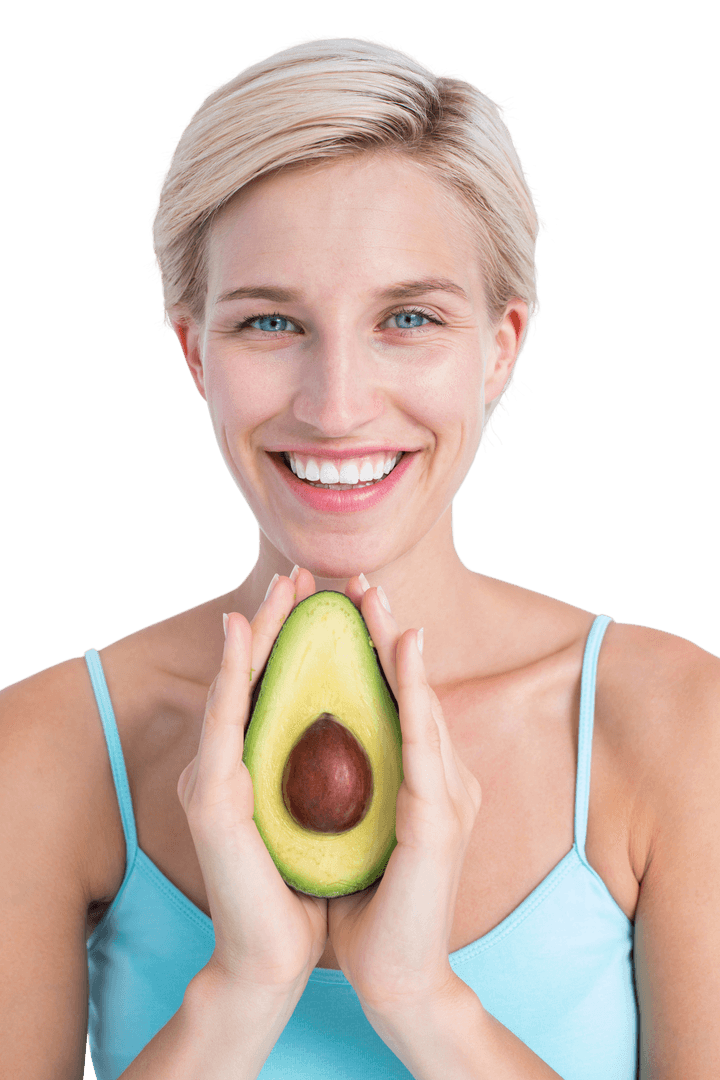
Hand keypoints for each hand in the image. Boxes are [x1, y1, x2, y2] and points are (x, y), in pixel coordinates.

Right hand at [176, 569, 327, 996]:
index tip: (324, 591)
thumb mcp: (324, 815)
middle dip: (279, 619)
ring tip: (278, 585)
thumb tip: (363, 731)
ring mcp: (215, 777)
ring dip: (258, 630)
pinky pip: (224, 721)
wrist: (275, 957)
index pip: (281, 687)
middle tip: (299, 570)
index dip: (297, 637)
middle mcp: (231, 763)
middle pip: (258, 675)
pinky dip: (232, 672)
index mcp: (261, 765)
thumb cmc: (304, 887)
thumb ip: (327, 771)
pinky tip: (240, 633)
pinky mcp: (212, 799)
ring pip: (235, 685)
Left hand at [327, 576, 482, 1015]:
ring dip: (398, 648)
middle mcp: (439, 775)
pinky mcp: (439, 821)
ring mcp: (447, 795)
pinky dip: (416, 696)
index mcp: (415, 775)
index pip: (392, 697)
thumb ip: (346, 779)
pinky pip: (424, 746)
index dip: (370, 644)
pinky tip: (405, 654)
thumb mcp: (349, 825)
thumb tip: (306, 734)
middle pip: (410, 688)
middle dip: (384, 628)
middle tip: (359, 579)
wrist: (392, 974)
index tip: (341, 600)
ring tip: (378, 601)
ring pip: (421, 705)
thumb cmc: (365, 900)